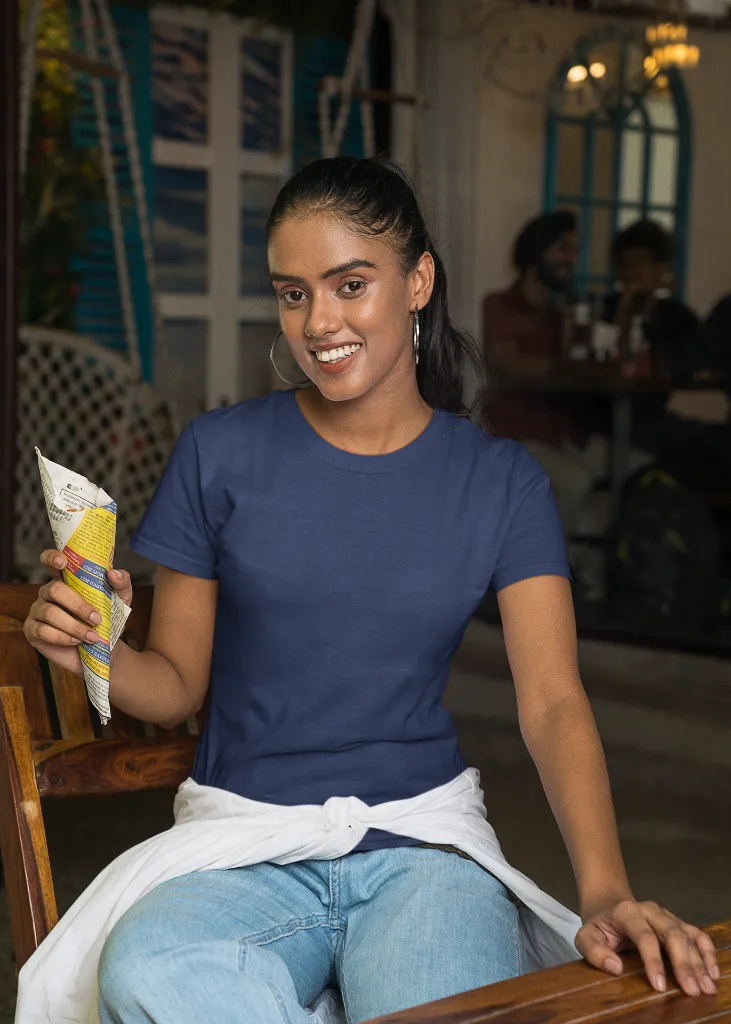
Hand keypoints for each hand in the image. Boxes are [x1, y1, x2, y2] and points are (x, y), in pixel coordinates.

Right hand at [23, 550, 132, 675]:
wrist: (102, 650)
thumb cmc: (108, 620)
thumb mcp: (120, 600)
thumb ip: (121, 583)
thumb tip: (113, 572)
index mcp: (66, 580)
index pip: (51, 561)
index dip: (52, 557)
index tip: (63, 562)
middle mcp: (48, 593)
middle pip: (54, 589)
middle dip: (77, 605)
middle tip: (97, 619)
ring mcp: (37, 611)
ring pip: (49, 613)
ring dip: (74, 626)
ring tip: (92, 636)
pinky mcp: (32, 631)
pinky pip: (42, 631)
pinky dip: (62, 638)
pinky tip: (76, 642)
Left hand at [576, 899, 718, 996]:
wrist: (609, 905)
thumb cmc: (599, 926)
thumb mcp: (585, 936)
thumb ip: (593, 951)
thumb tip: (615, 967)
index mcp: (626, 912)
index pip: (643, 935)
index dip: (653, 960)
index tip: (659, 986)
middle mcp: (650, 910)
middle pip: (671, 934)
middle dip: (683, 963)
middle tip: (691, 990)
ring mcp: (666, 915)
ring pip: (687, 935)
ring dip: (699, 962)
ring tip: (706, 986)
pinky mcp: (677, 922)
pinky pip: (696, 934)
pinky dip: (707, 951)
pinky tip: (712, 971)